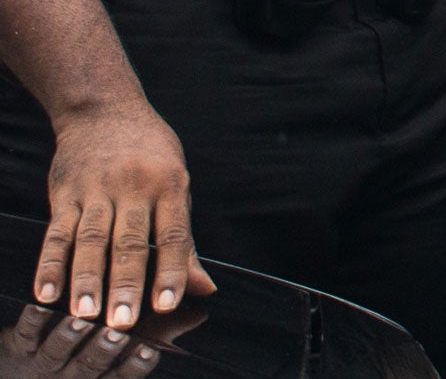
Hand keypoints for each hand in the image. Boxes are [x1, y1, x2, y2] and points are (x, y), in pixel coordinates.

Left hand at [0, 305, 159, 378]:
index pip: (123, 374)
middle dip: (103, 350)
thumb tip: (207, 294)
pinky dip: (31, 321)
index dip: (134, 365)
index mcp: (103, 373)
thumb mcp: (133, 338)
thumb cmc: (91, 349)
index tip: (148, 351)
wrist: (23, 370)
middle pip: (90, 365)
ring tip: (79, 319)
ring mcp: (45, 362)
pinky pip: (24, 335)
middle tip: (115, 332)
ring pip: (57, 352)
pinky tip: (39, 306)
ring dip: (67, 338)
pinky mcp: (18, 346)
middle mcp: (74, 374)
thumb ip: (167, 319)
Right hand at [38, 102, 213, 329]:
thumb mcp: (177, 185)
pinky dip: (50, 264)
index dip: (171, 271)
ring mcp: (97, 189)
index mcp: (170, 184)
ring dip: (86, 279)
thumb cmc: (151, 155)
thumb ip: (185, 241)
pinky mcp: (65, 193)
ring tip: (85, 314)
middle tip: (122, 322)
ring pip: (91, 239)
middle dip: (126, 284)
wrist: (105, 109)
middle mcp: (134, 186)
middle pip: (130, 241)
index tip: (166, 305)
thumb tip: (205, 288)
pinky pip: (57, 232)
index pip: (174, 234)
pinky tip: (46, 292)